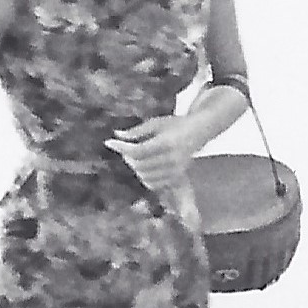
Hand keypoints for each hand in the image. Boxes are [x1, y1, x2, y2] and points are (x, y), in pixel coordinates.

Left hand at [108, 85, 237, 199]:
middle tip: (125, 149)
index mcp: (167, 142)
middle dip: (128, 157)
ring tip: (135, 157)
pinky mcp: (177, 177)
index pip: (138, 151)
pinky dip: (144, 177)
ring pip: (145, 176)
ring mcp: (176, 170)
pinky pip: (154, 184)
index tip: (109, 142)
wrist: (198, 132)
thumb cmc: (176, 124)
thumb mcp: (156, 123)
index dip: (122, 148)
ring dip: (135, 167)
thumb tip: (117, 135)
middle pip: (140, 165)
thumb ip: (136, 131)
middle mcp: (172, 158)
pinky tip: (143, 167)